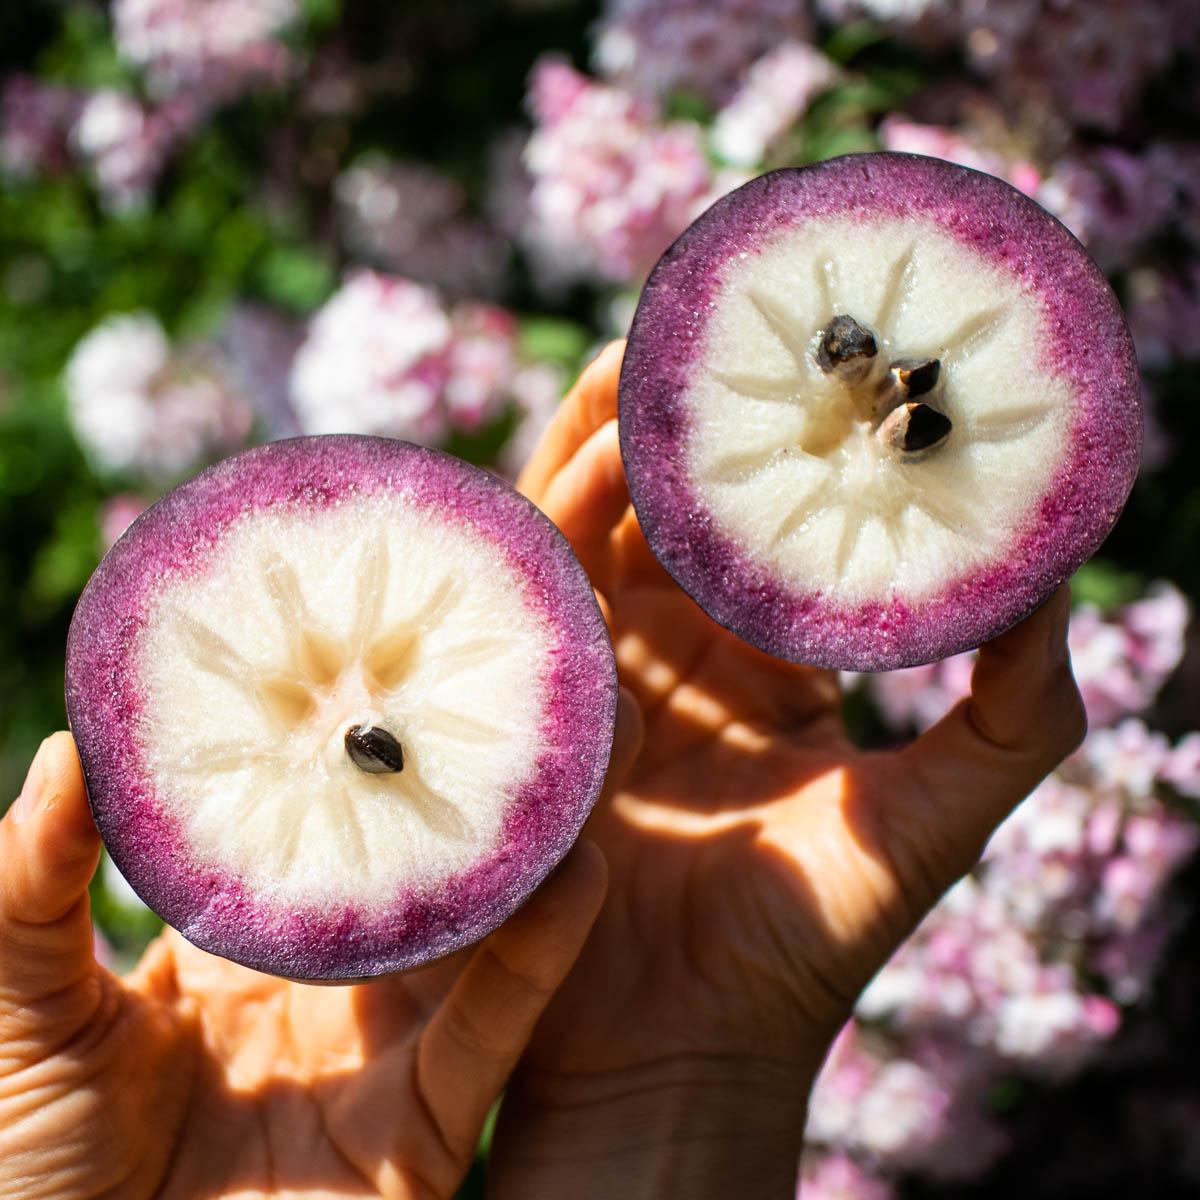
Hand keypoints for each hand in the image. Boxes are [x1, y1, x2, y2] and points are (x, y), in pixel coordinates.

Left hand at [0, 732, 621, 1199]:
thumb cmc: (27, 1170)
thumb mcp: (16, 1006)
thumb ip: (34, 886)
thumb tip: (69, 748)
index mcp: (236, 944)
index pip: (303, 822)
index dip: (332, 745)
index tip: (371, 647)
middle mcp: (324, 982)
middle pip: (409, 861)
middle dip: (458, 777)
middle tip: (504, 674)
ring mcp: (380, 1050)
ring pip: (474, 928)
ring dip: (526, 843)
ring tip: (573, 742)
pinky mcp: (425, 1127)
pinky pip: (492, 1030)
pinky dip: (538, 955)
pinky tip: (579, 871)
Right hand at [493, 342, 1086, 1197]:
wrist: (685, 1049)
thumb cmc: (812, 941)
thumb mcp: (935, 814)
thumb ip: (1015, 709)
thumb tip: (1059, 582)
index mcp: (762, 662)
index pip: (762, 529)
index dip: (781, 447)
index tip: (809, 362)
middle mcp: (672, 655)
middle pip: (662, 508)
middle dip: (675, 418)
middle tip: (701, 326)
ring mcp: (593, 673)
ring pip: (590, 533)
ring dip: (606, 448)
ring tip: (638, 366)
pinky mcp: (531, 704)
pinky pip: (534, 597)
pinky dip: (549, 526)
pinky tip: (577, 457)